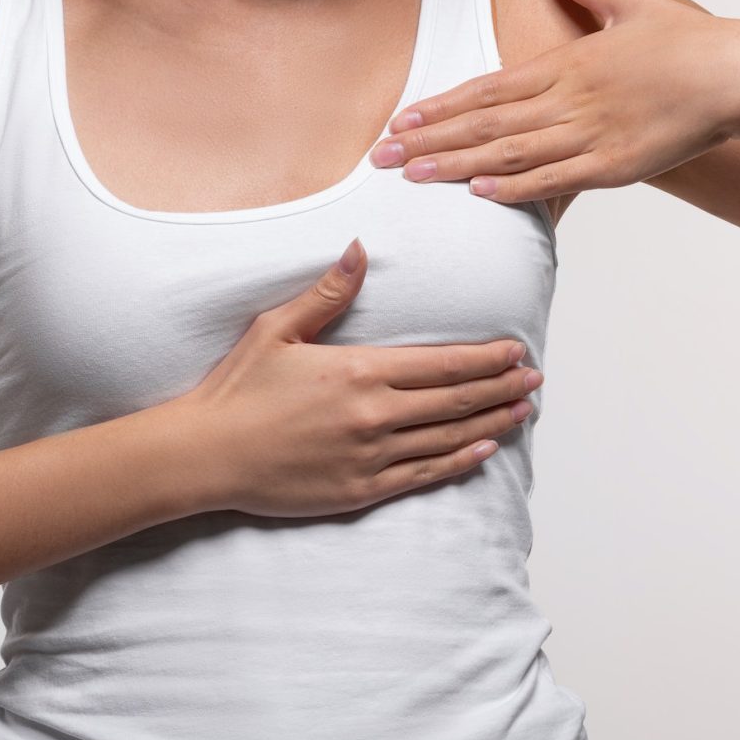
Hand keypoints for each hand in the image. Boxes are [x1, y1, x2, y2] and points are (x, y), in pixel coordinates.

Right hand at [164, 238, 542, 518]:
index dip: (485, 358)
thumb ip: (326, 293)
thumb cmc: (237, 389)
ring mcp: (370, 456)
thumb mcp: (276, 330)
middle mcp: (374, 415)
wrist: (205, 455)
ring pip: (447, 438)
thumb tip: (360, 249)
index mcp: (359, 371)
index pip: (442, 363)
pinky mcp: (360, 490)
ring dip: (490, 422)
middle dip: (500, 387)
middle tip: (533, 379)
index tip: (515, 351)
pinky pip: (422, 476)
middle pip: (455, 399)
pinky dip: (458, 462)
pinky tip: (483, 452)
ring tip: (522, 411)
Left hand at [368, 0, 739, 204]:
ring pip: (510, 152)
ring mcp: (590, 133)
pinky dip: (516, 187)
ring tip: (412, 177)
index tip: (399, 121)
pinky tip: (479, 194)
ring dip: (457, 165)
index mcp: (565, 63)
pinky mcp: (615, 166)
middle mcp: (568, 99)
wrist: (739, 73)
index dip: (439, 107)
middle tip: (380, 157)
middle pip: (484, 123)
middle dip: (428, 141)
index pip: (485, 88)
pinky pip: (556, 178)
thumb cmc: (685, 42)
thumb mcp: (629, 4)